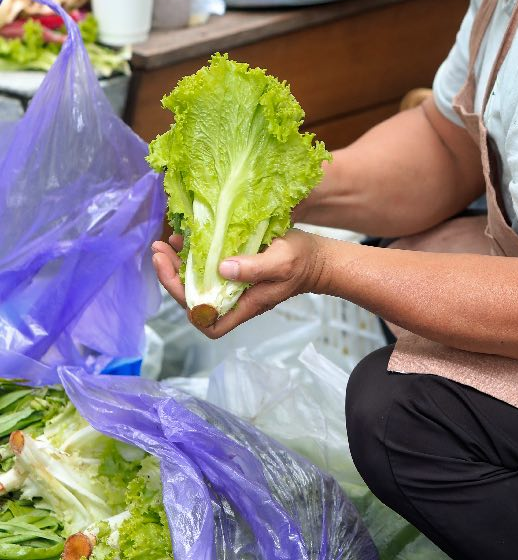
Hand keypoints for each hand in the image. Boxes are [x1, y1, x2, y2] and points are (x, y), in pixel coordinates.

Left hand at [151, 229, 326, 339]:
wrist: (316, 257)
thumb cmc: (302, 262)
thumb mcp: (281, 263)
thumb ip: (254, 268)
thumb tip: (222, 269)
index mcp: (244, 304)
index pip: (208, 321)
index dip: (187, 306)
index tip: (175, 280)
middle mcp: (233, 298)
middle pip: (194, 299)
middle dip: (172, 277)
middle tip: (158, 252)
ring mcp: (232, 283)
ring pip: (197, 282)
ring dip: (177, 265)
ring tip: (163, 244)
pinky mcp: (234, 268)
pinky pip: (206, 266)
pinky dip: (192, 254)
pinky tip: (184, 238)